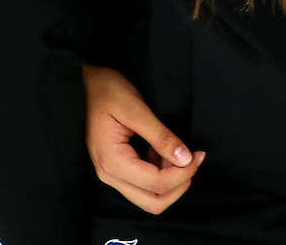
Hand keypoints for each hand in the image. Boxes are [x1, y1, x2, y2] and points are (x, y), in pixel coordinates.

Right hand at [84, 65, 205, 213]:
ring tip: (179, 153)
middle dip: (179, 185)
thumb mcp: (136, 108)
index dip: (182, 174)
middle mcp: (109, 175)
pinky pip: (142, 185)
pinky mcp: (116, 169)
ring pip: (148, 197)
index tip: (198, 154)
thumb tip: (185, 158)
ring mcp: (111, 174)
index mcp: (113, 162)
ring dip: (170, 181)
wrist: (87, 83)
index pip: (156, 183)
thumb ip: (160, 135)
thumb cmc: (108, 90)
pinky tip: (163, 151)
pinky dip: (160, 175)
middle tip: (194, 159)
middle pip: (152, 202)